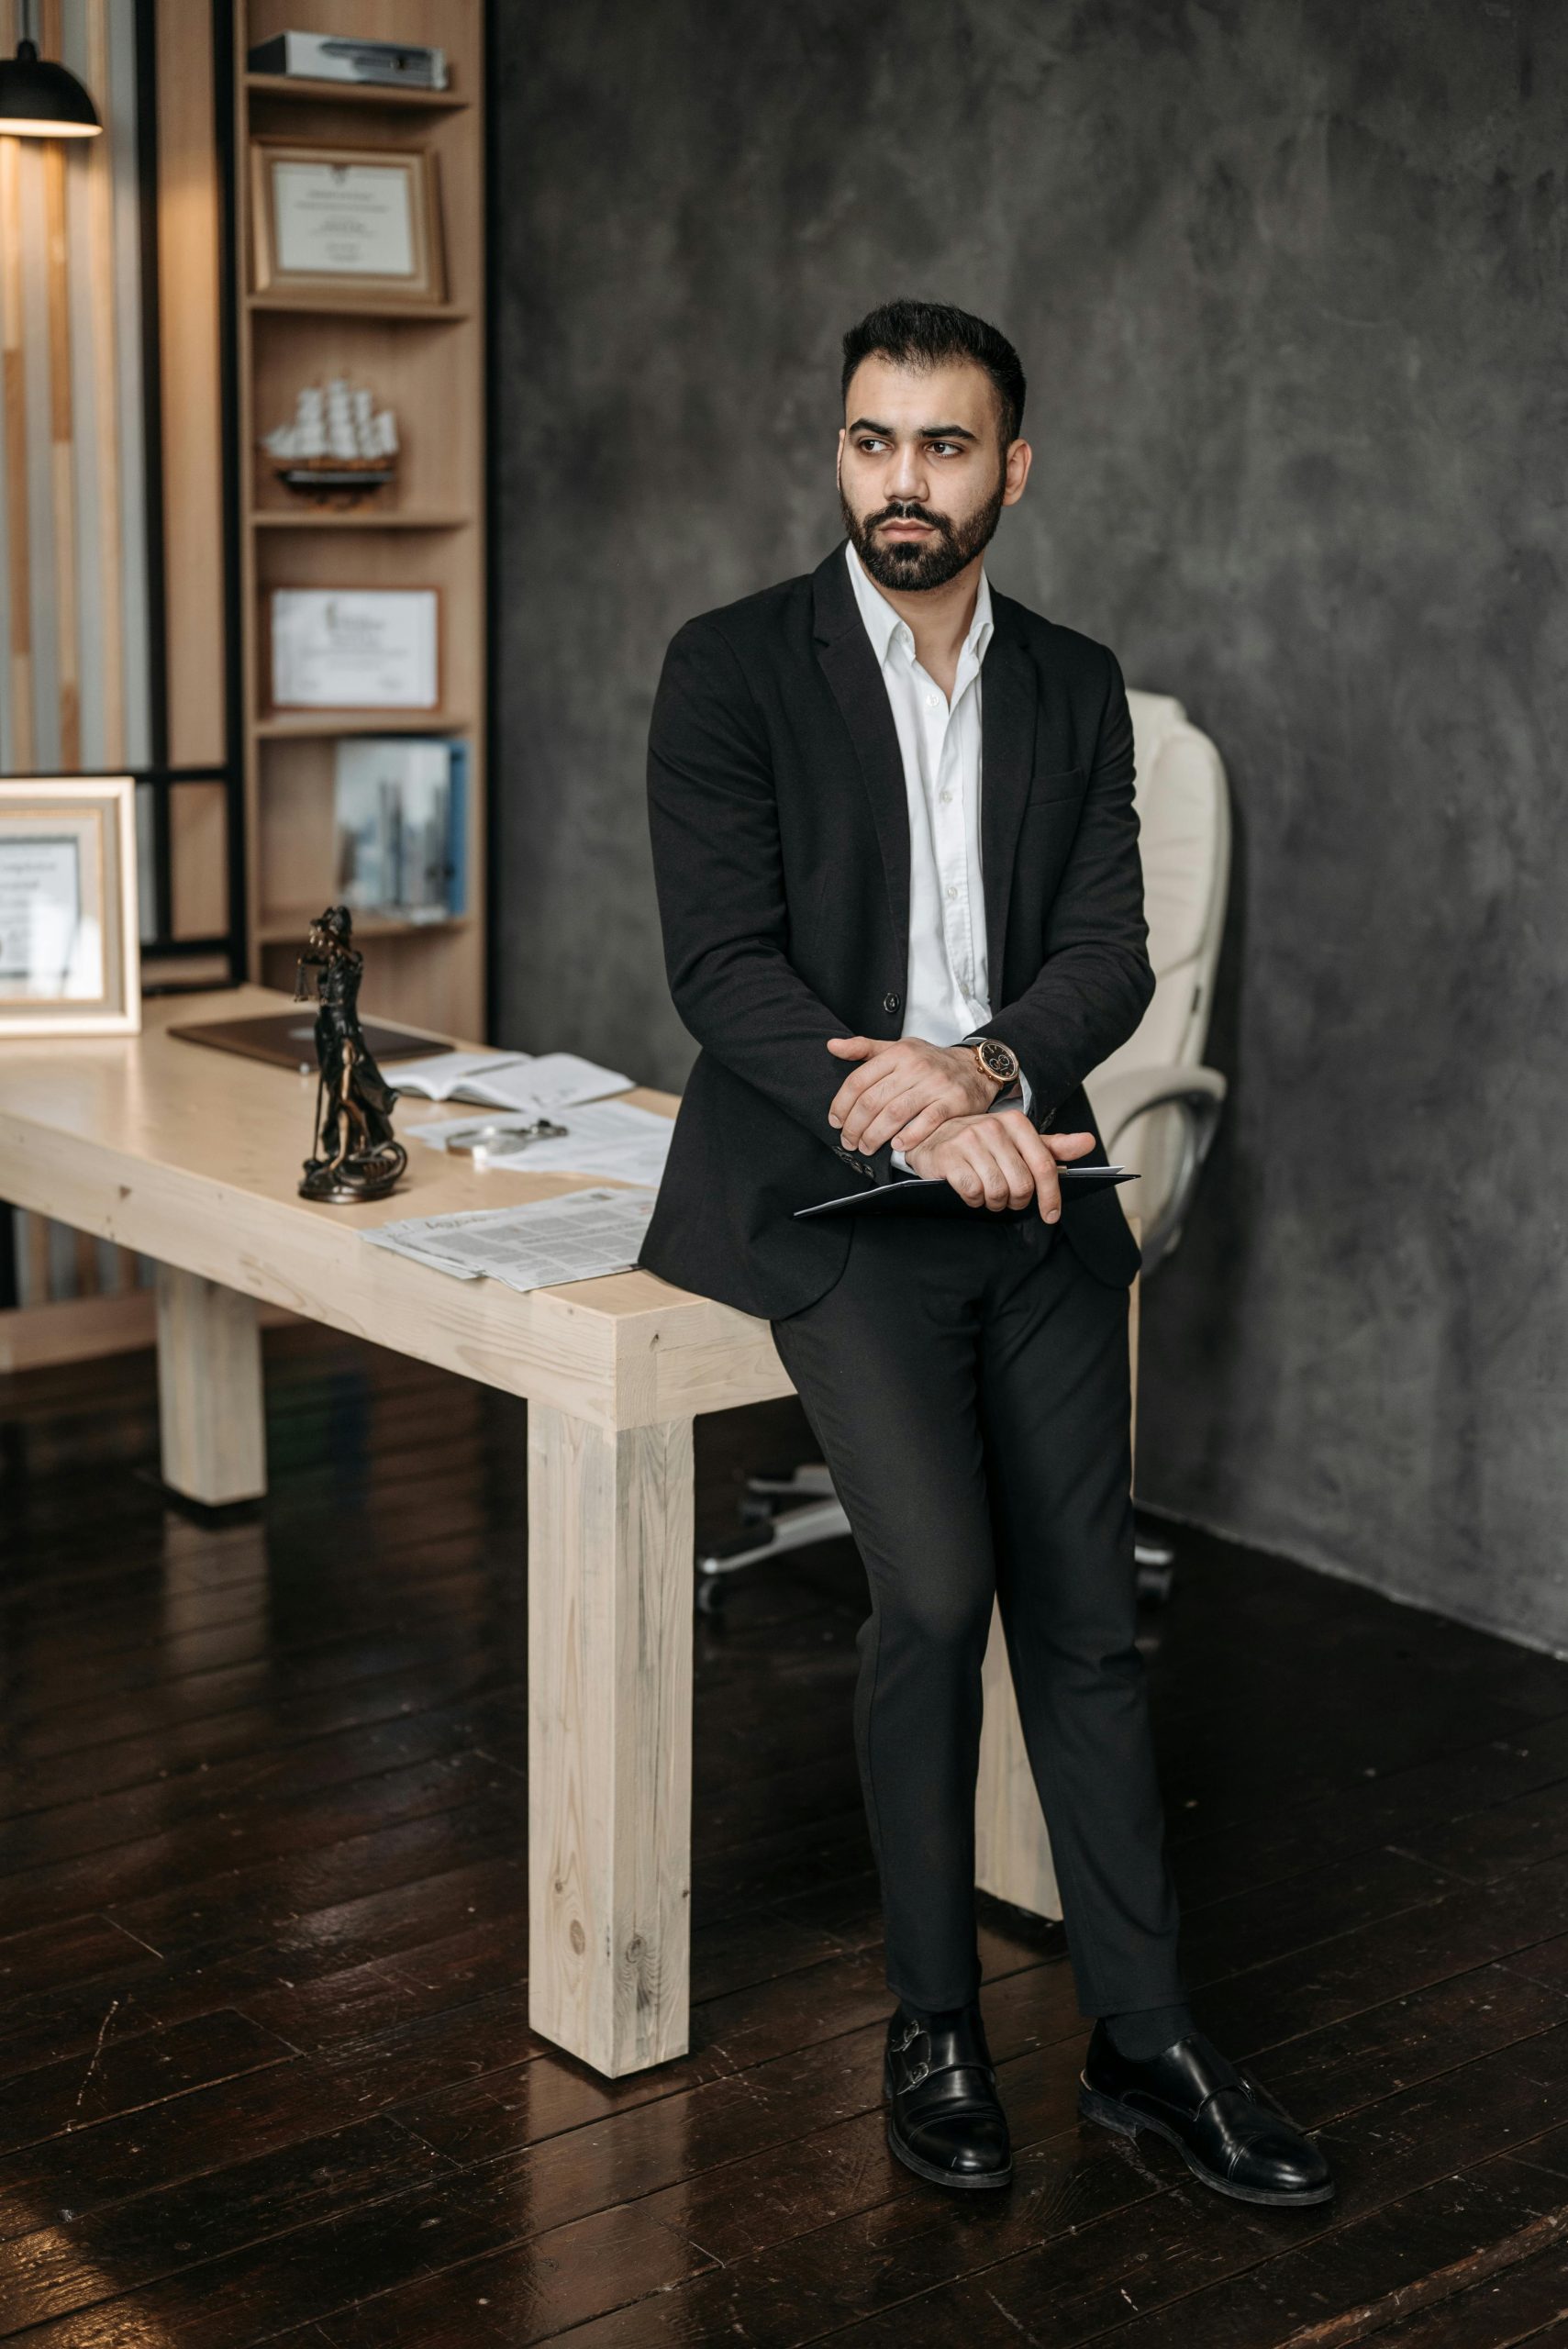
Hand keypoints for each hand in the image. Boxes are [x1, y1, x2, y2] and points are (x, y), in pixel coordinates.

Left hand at [825, 1034, 999, 1156]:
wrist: (975, 1066)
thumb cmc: (930, 1061)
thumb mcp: (898, 1048)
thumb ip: (864, 1048)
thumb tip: (831, 1046)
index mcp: (897, 1053)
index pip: (859, 1081)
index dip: (842, 1104)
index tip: (835, 1121)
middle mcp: (915, 1066)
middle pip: (873, 1101)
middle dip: (855, 1126)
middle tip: (849, 1141)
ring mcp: (935, 1084)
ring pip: (895, 1114)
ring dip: (875, 1135)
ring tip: (866, 1147)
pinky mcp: (954, 1101)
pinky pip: (927, 1122)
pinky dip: (909, 1137)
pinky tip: (896, 1146)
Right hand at [907, 1109, 1096, 1220]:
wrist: (929, 1133)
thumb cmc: (978, 1140)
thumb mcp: (1017, 1140)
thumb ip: (1052, 1144)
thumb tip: (1088, 1142)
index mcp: (1015, 1122)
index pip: (1044, 1165)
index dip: (1051, 1195)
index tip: (1052, 1215)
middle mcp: (993, 1128)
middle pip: (1022, 1184)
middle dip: (1018, 1201)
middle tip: (1009, 1199)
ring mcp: (969, 1141)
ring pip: (998, 1191)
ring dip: (996, 1202)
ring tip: (989, 1195)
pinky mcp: (948, 1157)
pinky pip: (974, 1192)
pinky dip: (975, 1200)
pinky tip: (970, 1192)